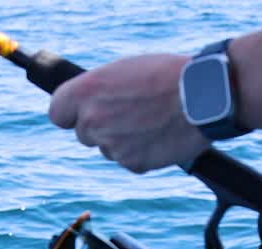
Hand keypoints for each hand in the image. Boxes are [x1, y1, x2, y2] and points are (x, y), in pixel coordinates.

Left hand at [48, 54, 209, 173]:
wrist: (203, 95)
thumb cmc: (167, 74)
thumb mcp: (123, 71)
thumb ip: (99, 90)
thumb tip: (87, 106)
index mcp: (86, 91)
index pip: (57, 113)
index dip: (70, 114)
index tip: (79, 113)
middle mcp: (93, 119)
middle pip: (83, 134)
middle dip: (101, 127)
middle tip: (129, 114)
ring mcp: (112, 145)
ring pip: (108, 149)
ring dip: (123, 140)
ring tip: (151, 121)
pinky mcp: (133, 164)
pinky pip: (129, 161)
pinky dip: (142, 153)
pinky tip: (159, 136)